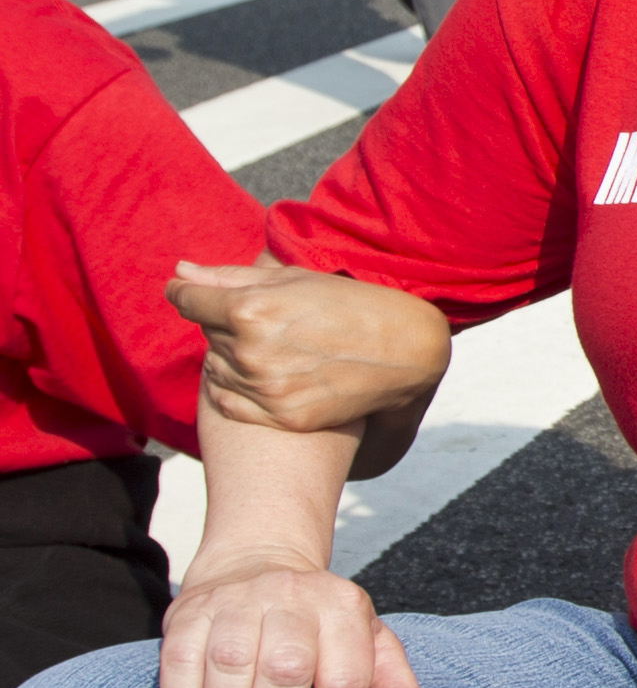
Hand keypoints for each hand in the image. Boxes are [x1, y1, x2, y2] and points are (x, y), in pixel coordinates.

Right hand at [160, 548, 429, 687]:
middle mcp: (292, 595)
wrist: (255, 565)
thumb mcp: (368, 645)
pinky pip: (178, 665)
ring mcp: (236, 600)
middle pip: (286, 672)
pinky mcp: (187, 612)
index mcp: (343, 606)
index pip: (346, 679)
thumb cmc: (318, 626)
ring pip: (230, 667)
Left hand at [169, 257, 450, 474]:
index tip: (194, 294)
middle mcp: (249, 351)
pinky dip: (237, 388)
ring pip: (215, 369)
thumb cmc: (352, 305)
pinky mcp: (278, 416)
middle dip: (224, 323)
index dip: (188, 294)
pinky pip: (228, 401)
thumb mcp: (296, 279)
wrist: (406, 354)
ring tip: (273, 346)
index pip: (187, 300)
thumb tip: (179, 271)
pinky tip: (269, 374)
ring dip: (232, 355)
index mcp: (250, 309)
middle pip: (205, 333)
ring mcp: (263, 388)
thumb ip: (230, 277)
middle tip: (267, 319)